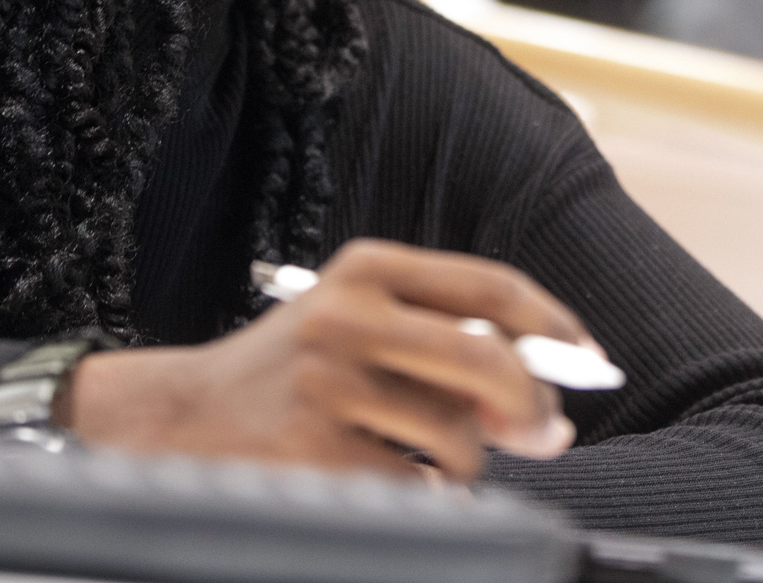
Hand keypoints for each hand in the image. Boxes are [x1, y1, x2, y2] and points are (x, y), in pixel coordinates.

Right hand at [60, 239, 594, 479]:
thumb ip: (440, 338)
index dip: (554, 325)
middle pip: (489, 358)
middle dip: (533, 406)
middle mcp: (347, 313)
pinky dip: (422, 495)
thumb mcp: (354, 325)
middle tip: (549, 435)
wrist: (172, 422)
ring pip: (458, 433)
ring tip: (424, 459)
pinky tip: (387, 481)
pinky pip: (416, 485)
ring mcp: (328, 381)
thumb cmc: (286, 376)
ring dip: (465, 463)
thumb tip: (544, 391)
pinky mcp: (314, 448)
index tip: (589, 359)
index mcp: (366, 268)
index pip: (490, 284)